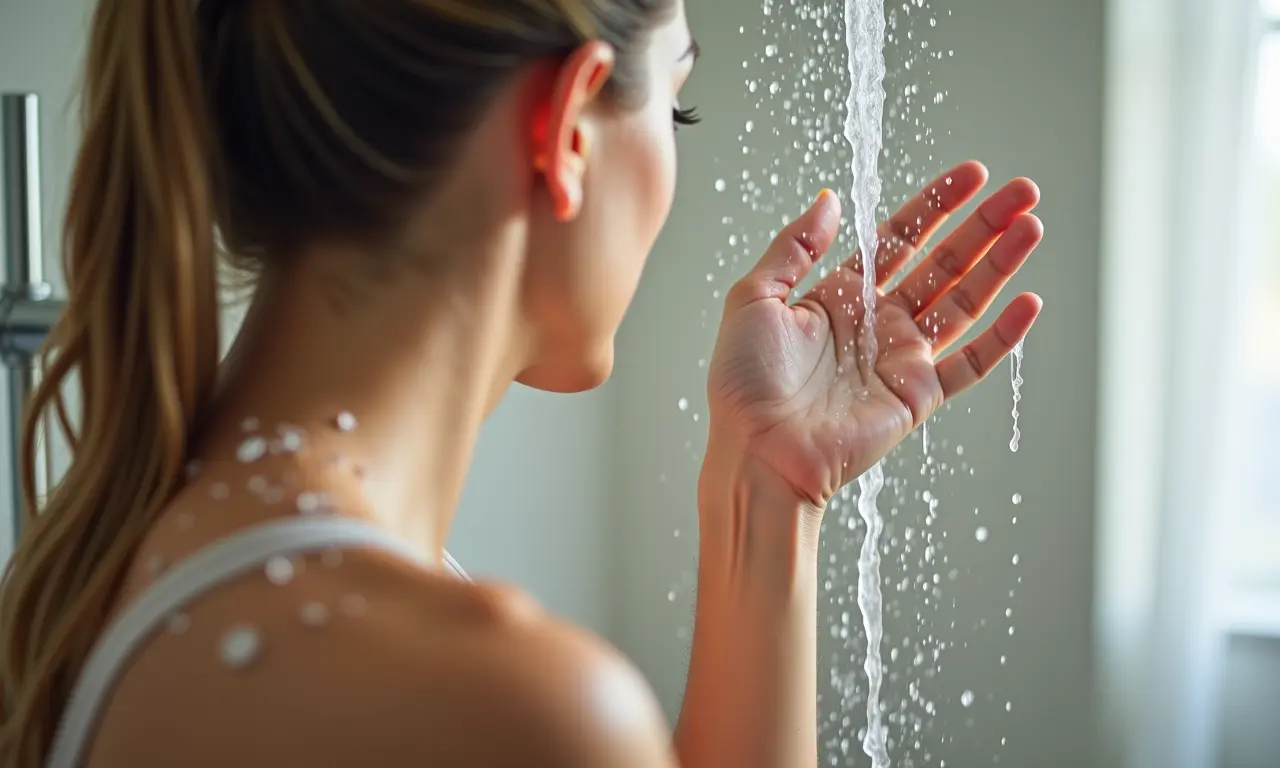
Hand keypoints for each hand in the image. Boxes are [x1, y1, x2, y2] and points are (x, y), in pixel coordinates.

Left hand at [705, 161, 1042, 508]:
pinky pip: (970, 362)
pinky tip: (1029, 301)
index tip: (973, 174)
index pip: (899, 238)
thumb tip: (830, 199)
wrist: (757, 451)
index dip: (936, 204)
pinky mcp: (918, 395)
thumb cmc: (744, 382)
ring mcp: (901, 358)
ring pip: (964, 302)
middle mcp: (876, 323)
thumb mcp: (755, 297)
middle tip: (1022, 191)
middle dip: (983, 225)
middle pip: (942, 262)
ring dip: (999, 264)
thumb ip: (795, 246)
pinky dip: (1003, 335)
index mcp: (838, 296)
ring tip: (1032, 225)